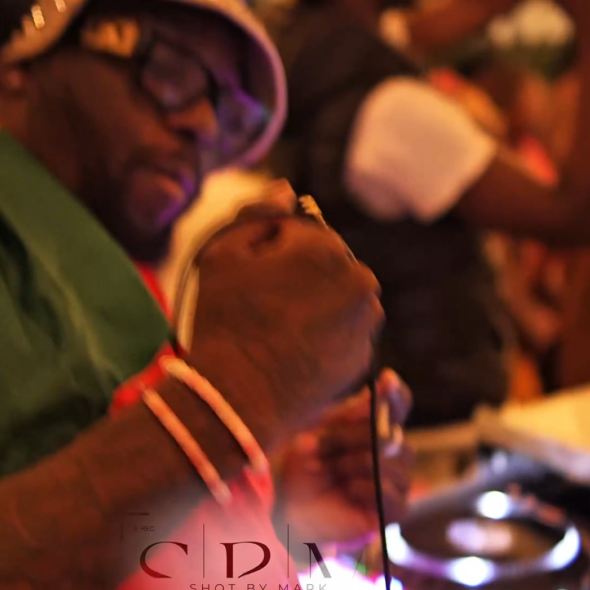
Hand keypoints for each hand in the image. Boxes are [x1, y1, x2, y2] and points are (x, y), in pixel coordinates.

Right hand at [190, 188, 382, 447]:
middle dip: (295, 275)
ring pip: (333, 298)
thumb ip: (256, 213)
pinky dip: (321, 336)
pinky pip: (340, 333)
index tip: (249, 278)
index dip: (266, 250)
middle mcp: (359, 282)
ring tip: (275, 332)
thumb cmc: (225, 322)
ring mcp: (365, 325)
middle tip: (261, 306)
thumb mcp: (223, 254)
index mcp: (327, 249)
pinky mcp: (362, 360)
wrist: (236, 400)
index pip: (296, 231)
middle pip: (322, 264)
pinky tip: (291, 352)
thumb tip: (285, 189)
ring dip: (311, 304)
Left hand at [274, 370, 413, 548]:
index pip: (399, 406)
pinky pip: (397, 499)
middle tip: (321, 446)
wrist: (283, 503)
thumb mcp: (322, 430)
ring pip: (394, 466)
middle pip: (392, 438)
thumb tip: (389, 379)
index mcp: (371, 427)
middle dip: (354, 439)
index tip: (387, 379)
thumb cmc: (301, 463)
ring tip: (330, 470)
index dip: (397, 395)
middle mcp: (388, 453)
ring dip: (356, 465)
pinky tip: (348, 489)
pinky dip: (371, 490)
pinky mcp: (389, 512)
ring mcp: (392, 482)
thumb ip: (355, 411)